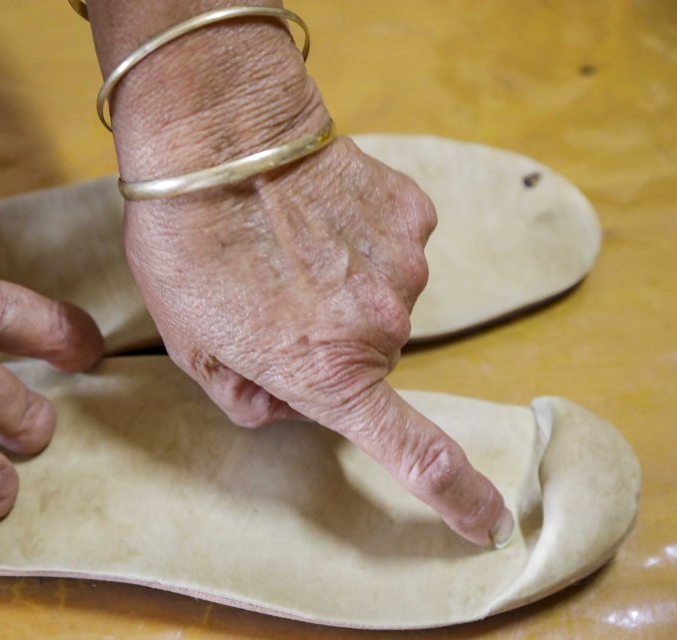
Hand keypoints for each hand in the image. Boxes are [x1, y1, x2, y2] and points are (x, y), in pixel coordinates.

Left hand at [124, 137, 511, 545]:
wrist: (219, 133)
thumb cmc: (188, 241)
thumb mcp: (189, 343)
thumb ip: (241, 396)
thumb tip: (281, 402)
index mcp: (325, 373)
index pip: (413, 451)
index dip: (456, 495)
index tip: (488, 521)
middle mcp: (380, 329)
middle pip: (367, 359)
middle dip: (325, 343)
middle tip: (267, 294)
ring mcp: (405, 266)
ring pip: (380, 299)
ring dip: (340, 285)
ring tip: (283, 243)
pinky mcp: (412, 213)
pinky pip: (392, 245)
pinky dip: (357, 238)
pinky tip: (312, 211)